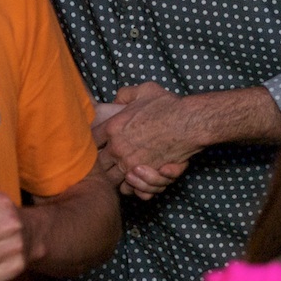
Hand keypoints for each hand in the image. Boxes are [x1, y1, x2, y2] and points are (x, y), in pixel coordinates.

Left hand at [92, 83, 195, 199]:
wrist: (190, 121)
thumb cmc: (169, 105)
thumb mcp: (144, 90)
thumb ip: (125, 94)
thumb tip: (116, 99)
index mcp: (113, 128)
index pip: (90, 142)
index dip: (92, 144)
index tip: (99, 144)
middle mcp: (118, 148)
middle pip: (97, 165)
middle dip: (102, 164)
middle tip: (112, 160)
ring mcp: (130, 164)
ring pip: (112, 180)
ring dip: (117, 177)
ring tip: (126, 170)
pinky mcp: (145, 175)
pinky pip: (131, 190)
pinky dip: (133, 187)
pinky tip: (138, 178)